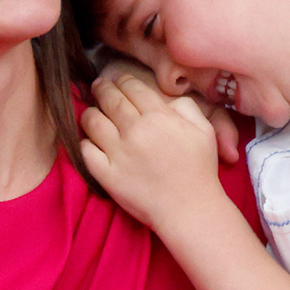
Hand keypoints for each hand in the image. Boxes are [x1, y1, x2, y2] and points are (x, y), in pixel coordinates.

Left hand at [80, 75, 225, 230]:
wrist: (189, 209)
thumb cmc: (199, 170)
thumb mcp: (204, 130)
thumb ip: (186, 107)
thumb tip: (166, 99)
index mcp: (159, 116)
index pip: (131, 87)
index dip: (122, 80)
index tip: (117, 80)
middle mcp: (135, 130)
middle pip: (109, 99)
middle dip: (101, 88)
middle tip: (98, 86)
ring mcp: (118, 153)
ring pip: (92, 121)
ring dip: (89, 112)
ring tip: (91, 112)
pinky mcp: (106, 174)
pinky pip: (85, 151)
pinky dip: (84, 142)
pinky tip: (90, 141)